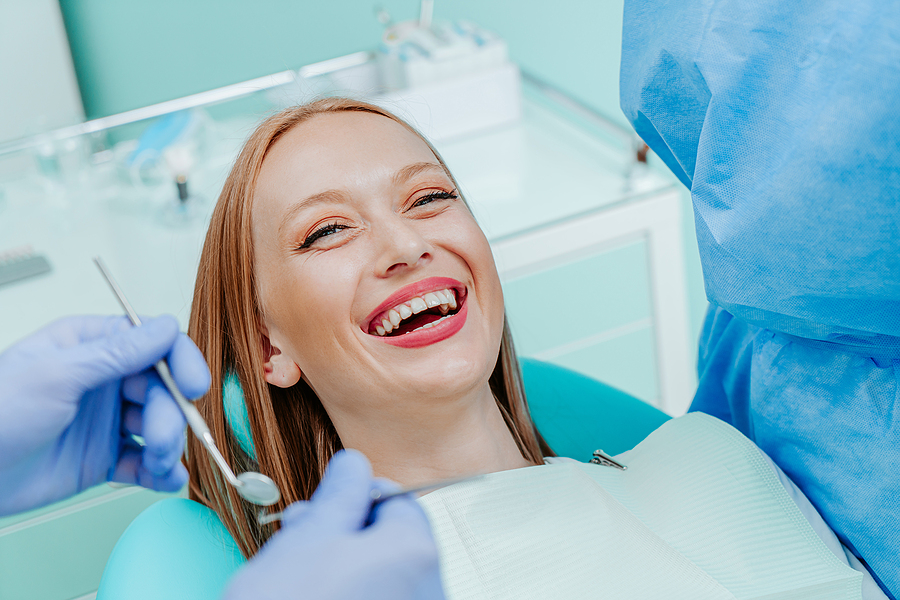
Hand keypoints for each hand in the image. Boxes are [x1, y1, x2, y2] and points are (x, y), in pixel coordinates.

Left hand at [0, 315, 209, 514]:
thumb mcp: (56, 375)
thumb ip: (117, 353)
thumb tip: (166, 327)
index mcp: (91, 346)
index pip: (153, 344)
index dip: (181, 363)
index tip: (195, 386)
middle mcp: (105, 381)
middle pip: (163, 390)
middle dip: (170, 416)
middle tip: (160, 441)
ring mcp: (106, 421)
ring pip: (159, 426)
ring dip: (168, 446)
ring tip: (158, 464)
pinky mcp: (104, 458)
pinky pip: (145, 462)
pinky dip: (162, 472)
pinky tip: (166, 479)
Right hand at [223, 450, 445, 599]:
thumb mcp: (310, 538)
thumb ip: (340, 493)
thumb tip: (354, 462)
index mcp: (415, 552)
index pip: (395, 499)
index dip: (353, 495)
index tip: (320, 504)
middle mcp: (429, 589)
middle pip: (387, 541)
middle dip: (339, 531)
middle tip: (297, 535)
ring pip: (378, 576)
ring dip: (338, 566)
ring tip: (294, 574)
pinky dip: (347, 595)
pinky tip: (310, 597)